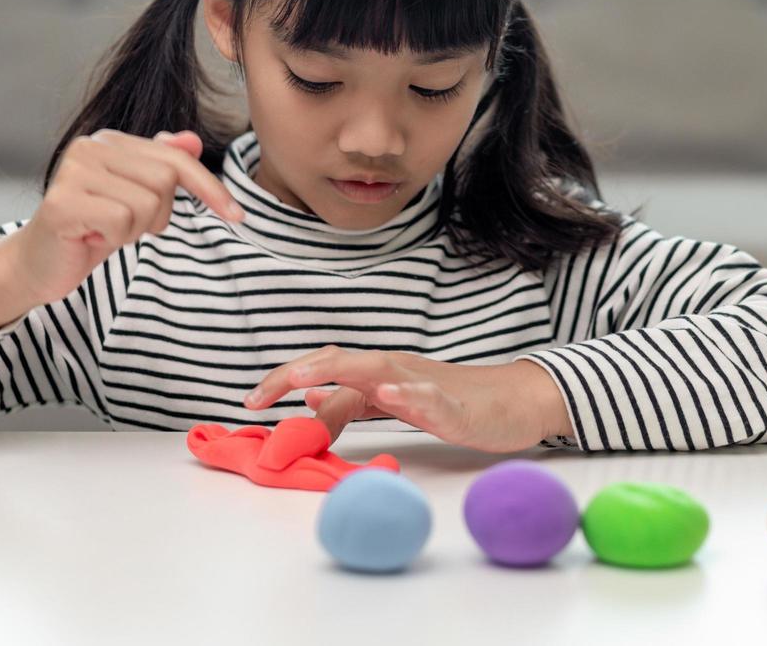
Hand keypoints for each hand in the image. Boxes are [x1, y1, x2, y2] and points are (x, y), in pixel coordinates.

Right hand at [13, 128, 243, 304]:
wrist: (39, 263)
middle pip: (165, 181)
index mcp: (111, 142)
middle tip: (124, 226)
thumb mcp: (134, 197)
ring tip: (104, 231)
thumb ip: (160, 166)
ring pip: (146, 204)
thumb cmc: (90, 229)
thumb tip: (192, 141)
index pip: (177, 159)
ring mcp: (73, 172)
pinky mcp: (62, 202)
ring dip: (133, 230)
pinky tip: (90, 238)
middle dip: (157, 215)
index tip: (237, 215)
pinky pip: (121, 222)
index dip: (210, 188)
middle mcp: (90, 147)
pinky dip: (114, 239)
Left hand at [243, 346, 573, 452]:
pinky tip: (386, 393)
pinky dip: (405, 392)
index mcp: (378, 373)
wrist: (516, 401)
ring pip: (376, 369)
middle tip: (257, 395)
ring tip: (300, 379)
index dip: (284, 382)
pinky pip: (427, 396)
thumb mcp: (395, 401)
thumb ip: (355, 401)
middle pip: (339, 361)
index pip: (324, 371)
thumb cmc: (456, 403)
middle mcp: (395, 370)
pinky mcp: (452, 404)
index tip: (249, 402)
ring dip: (336, 371)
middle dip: (296, 373)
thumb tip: (312, 399)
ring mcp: (423, 384)